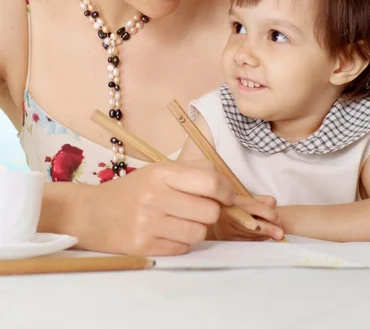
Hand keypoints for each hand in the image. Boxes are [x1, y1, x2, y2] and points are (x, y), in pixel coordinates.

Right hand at [70, 159, 235, 255]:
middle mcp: (155, 197)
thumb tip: (227, 186)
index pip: (209, 181)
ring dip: (196, 228)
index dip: (226, 191)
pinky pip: (183, 248)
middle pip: (209, 211)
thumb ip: (193, 172)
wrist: (92, 214)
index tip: (227, 196)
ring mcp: (149, 224)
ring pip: (199, 232)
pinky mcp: (145, 247)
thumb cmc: (132, 191)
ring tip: (180, 221)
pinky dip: (181, 242)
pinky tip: (167, 232)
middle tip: (198, 208)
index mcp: (161, 173)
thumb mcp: (159, 171)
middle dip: (210, 211)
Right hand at [213, 195, 283, 241]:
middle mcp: (227, 215)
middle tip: (280, 234)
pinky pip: (248, 242)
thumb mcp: (250, 199)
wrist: (219, 214)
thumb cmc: (239, 206)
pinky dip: (258, 240)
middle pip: (253, 224)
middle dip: (269, 229)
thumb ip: (263, 202)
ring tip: (272, 232)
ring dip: (265, 235)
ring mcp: (226, 229)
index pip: (255, 207)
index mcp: (233, 200)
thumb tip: (273, 206)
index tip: (278, 220)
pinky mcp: (227, 240)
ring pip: (252, 235)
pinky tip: (262, 236)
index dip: (269, 214)